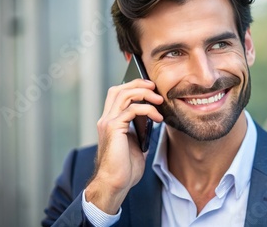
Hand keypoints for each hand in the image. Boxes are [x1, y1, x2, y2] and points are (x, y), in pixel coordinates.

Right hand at [85, 79, 163, 214]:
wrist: (115, 183)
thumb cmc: (125, 168)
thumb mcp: (135, 143)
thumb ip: (139, 130)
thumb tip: (153, 119)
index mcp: (110, 121)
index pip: (117, 94)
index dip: (133, 86)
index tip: (151, 88)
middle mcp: (106, 119)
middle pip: (119, 89)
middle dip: (138, 83)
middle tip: (155, 87)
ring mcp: (108, 122)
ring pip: (124, 94)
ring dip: (144, 93)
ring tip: (160, 100)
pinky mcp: (113, 128)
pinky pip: (132, 109)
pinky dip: (147, 109)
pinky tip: (157, 118)